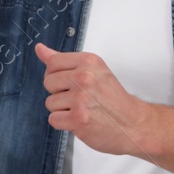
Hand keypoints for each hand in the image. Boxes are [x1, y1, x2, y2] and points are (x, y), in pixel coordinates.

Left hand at [35, 42, 155, 157]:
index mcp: (89, 61)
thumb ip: (64, 61)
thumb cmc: (113, 99)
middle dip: (59, 93)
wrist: (134, 124)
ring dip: (62, 110)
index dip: (57, 75)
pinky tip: (81, 121)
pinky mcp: (78, 119)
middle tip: (81, 98)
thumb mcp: (93, 71)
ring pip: (50, 103)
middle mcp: (85, 77)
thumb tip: (40, 49)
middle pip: (48, 82)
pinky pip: (53, 119)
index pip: (52, 62)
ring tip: (83, 110)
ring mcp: (81, 99)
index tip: (72, 82)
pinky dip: (64, 124)